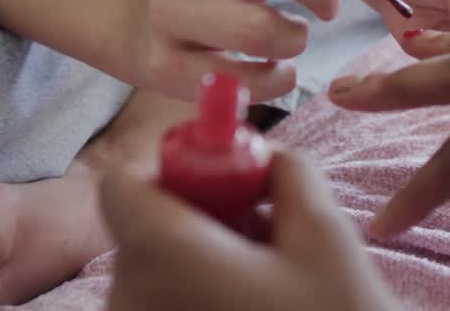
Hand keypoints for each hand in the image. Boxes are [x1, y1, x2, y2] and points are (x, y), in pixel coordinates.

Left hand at [101, 151, 397, 310]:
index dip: (173, 172)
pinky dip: (194, 305)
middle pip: (141, 233)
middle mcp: (126, 300)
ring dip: (199, 270)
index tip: (225, 187)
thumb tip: (263, 154)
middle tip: (264, 238)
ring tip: (266, 290)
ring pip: (152, 280)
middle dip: (197, 223)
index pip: (123, 184)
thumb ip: (287, 170)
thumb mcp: (326, 234)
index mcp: (159, 254)